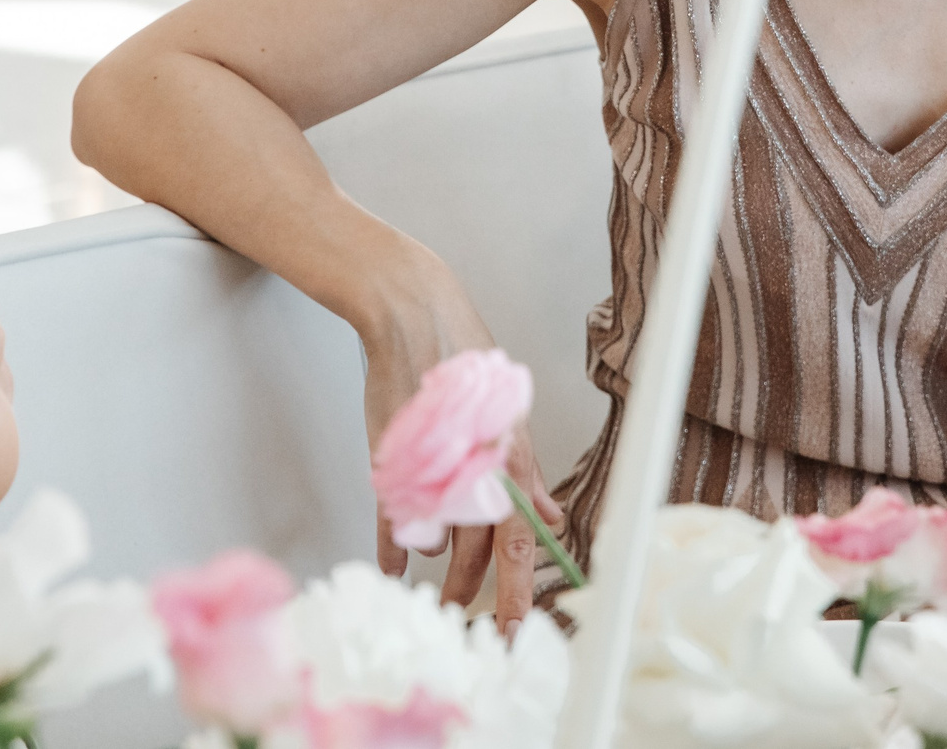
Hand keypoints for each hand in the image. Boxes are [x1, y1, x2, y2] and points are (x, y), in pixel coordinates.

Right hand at [358, 256, 562, 635]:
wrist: (415, 317)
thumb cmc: (465, 367)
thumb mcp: (508, 419)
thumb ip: (527, 476)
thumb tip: (553, 519)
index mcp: (511, 458)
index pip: (521, 539)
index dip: (520, 590)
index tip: (517, 629)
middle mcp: (476, 466)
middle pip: (480, 550)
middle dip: (474, 593)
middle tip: (469, 620)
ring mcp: (434, 465)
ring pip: (441, 540)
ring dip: (440, 570)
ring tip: (441, 594)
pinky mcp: (394, 460)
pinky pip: (395, 519)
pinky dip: (393, 547)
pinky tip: (394, 567)